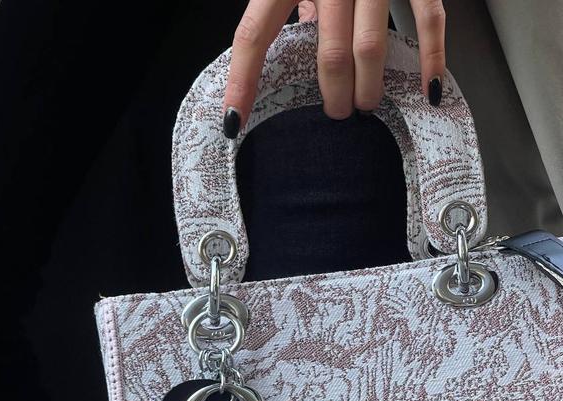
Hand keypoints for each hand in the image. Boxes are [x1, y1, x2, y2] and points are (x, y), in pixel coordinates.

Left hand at [222, 0, 444, 137]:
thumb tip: (306, 28)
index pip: (254, 33)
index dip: (243, 80)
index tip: (234, 119)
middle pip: (329, 51)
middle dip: (333, 92)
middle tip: (336, 112)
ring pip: (370, 47)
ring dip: (368, 87)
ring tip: (366, 104)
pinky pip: (427, 19)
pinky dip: (429, 59)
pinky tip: (428, 88)